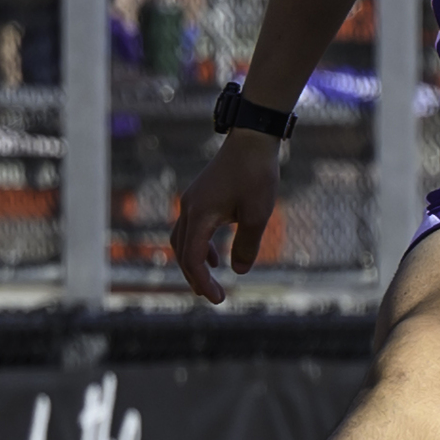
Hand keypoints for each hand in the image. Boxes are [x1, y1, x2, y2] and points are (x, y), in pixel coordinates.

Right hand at [170, 131, 281, 303]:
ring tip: (210, 280)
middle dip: (194, 276)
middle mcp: (189, 208)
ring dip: (194, 261)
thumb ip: (247, 245)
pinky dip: (199, 245)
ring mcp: (192, 201)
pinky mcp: (199, 196)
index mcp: (199, 216)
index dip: (203, 282)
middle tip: (212, 296)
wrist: (252, 140)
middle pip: (182, 252)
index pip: (193, 258)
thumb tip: (240, 271)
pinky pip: (191, 228)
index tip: (218, 299)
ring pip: (183, 240)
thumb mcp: (258, 215)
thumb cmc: (256, 175)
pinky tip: (216, 255)